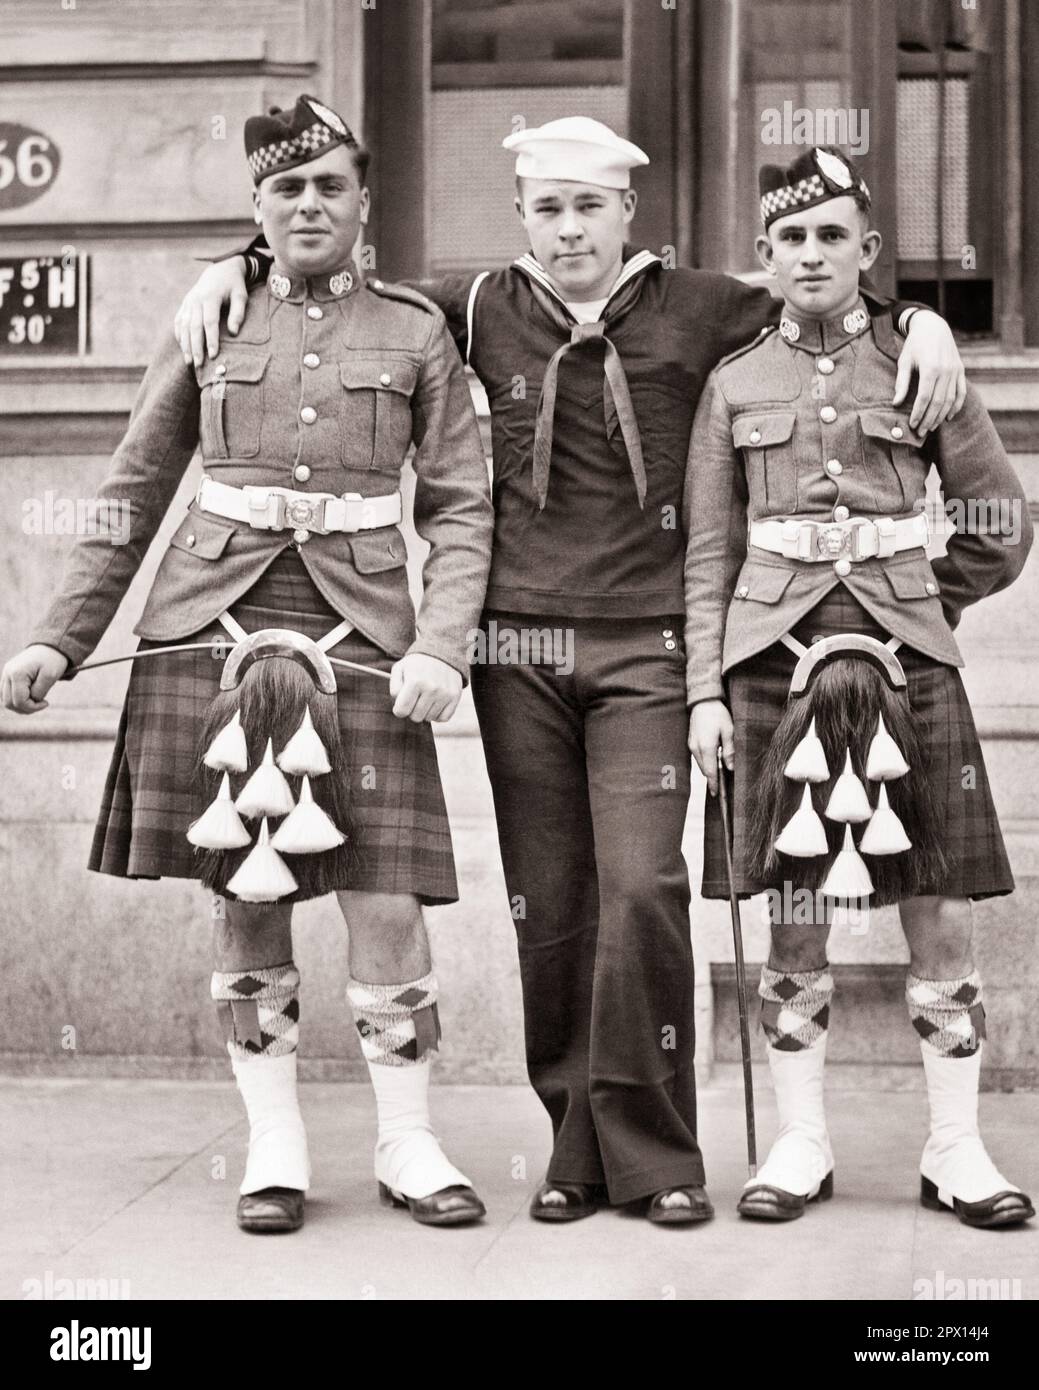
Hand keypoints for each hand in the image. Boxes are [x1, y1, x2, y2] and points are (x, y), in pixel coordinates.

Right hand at [1, 644, 69, 713]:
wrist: (50, 646)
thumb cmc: (52, 661)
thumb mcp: (50, 676)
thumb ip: (39, 691)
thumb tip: (30, 701)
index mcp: (17, 674)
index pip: (19, 701)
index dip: (33, 707)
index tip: (46, 703)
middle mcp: (7, 674)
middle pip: (9, 703)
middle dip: (26, 708)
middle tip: (41, 703)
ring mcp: (6, 674)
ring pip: (6, 700)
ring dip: (21, 705)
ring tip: (36, 701)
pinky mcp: (8, 676)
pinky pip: (8, 694)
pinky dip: (18, 699)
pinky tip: (31, 697)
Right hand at [173, 257, 248, 367]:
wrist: (219, 270)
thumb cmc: (233, 285)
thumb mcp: (241, 296)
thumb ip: (238, 313)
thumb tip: (233, 333)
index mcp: (210, 296)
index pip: (209, 322)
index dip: (211, 340)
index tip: (214, 355)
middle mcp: (195, 299)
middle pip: (194, 327)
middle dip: (195, 347)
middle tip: (198, 364)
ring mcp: (188, 302)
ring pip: (184, 326)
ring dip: (185, 345)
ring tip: (189, 362)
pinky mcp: (184, 305)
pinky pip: (179, 322)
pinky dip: (180, 335)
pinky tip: (183, 348)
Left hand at [388, 653, 462, 722]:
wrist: (442, 652)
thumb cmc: (416, 664)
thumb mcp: (399, 669)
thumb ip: (394, 689)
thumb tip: (400, 707)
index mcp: (415, 681)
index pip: (401, 711)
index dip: (399, 709)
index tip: (402, 703)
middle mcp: (431, 688)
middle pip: (415, 717)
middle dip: (412, 710)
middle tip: (415, 698)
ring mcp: (445, 693)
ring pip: (429, 719)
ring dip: (425, 711)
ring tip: (425, 697)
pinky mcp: (455, 697)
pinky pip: (443, 718)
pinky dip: (437, 714)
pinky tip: (435, 703)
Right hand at [688, 699, 733, 796]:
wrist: (703, 701)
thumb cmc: (717, 714)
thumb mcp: (729, 731)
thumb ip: (729, 751)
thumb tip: (730, 767)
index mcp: (706, 747)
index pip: (710, 771)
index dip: (714, 784)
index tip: (717, 794)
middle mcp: (696, 748)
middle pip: (704, 770)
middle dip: (711, 778)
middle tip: (720, 786)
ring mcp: (691, 745)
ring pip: (700, 764)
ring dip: (708, 769)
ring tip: (718, 772)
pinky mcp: (690, 742)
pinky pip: (698, 757)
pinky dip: (705, 761)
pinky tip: (712, 759)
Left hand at [893, 309, 966, 432]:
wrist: (933, 326)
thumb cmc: (914, 344)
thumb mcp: (904, 361)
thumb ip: (901, 383)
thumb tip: (896, 403)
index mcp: (931, 368)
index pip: (924, 398)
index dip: (918, 413)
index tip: (912, 425)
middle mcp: (946, 371)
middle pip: (938, 402)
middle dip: (928, 419)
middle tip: (920, 432)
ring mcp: (955, 371)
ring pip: (950, 400)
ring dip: (941, 416)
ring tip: (931, 427)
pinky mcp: (960, 370)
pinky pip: (961, 392)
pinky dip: (956, 406)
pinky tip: (948, 417)